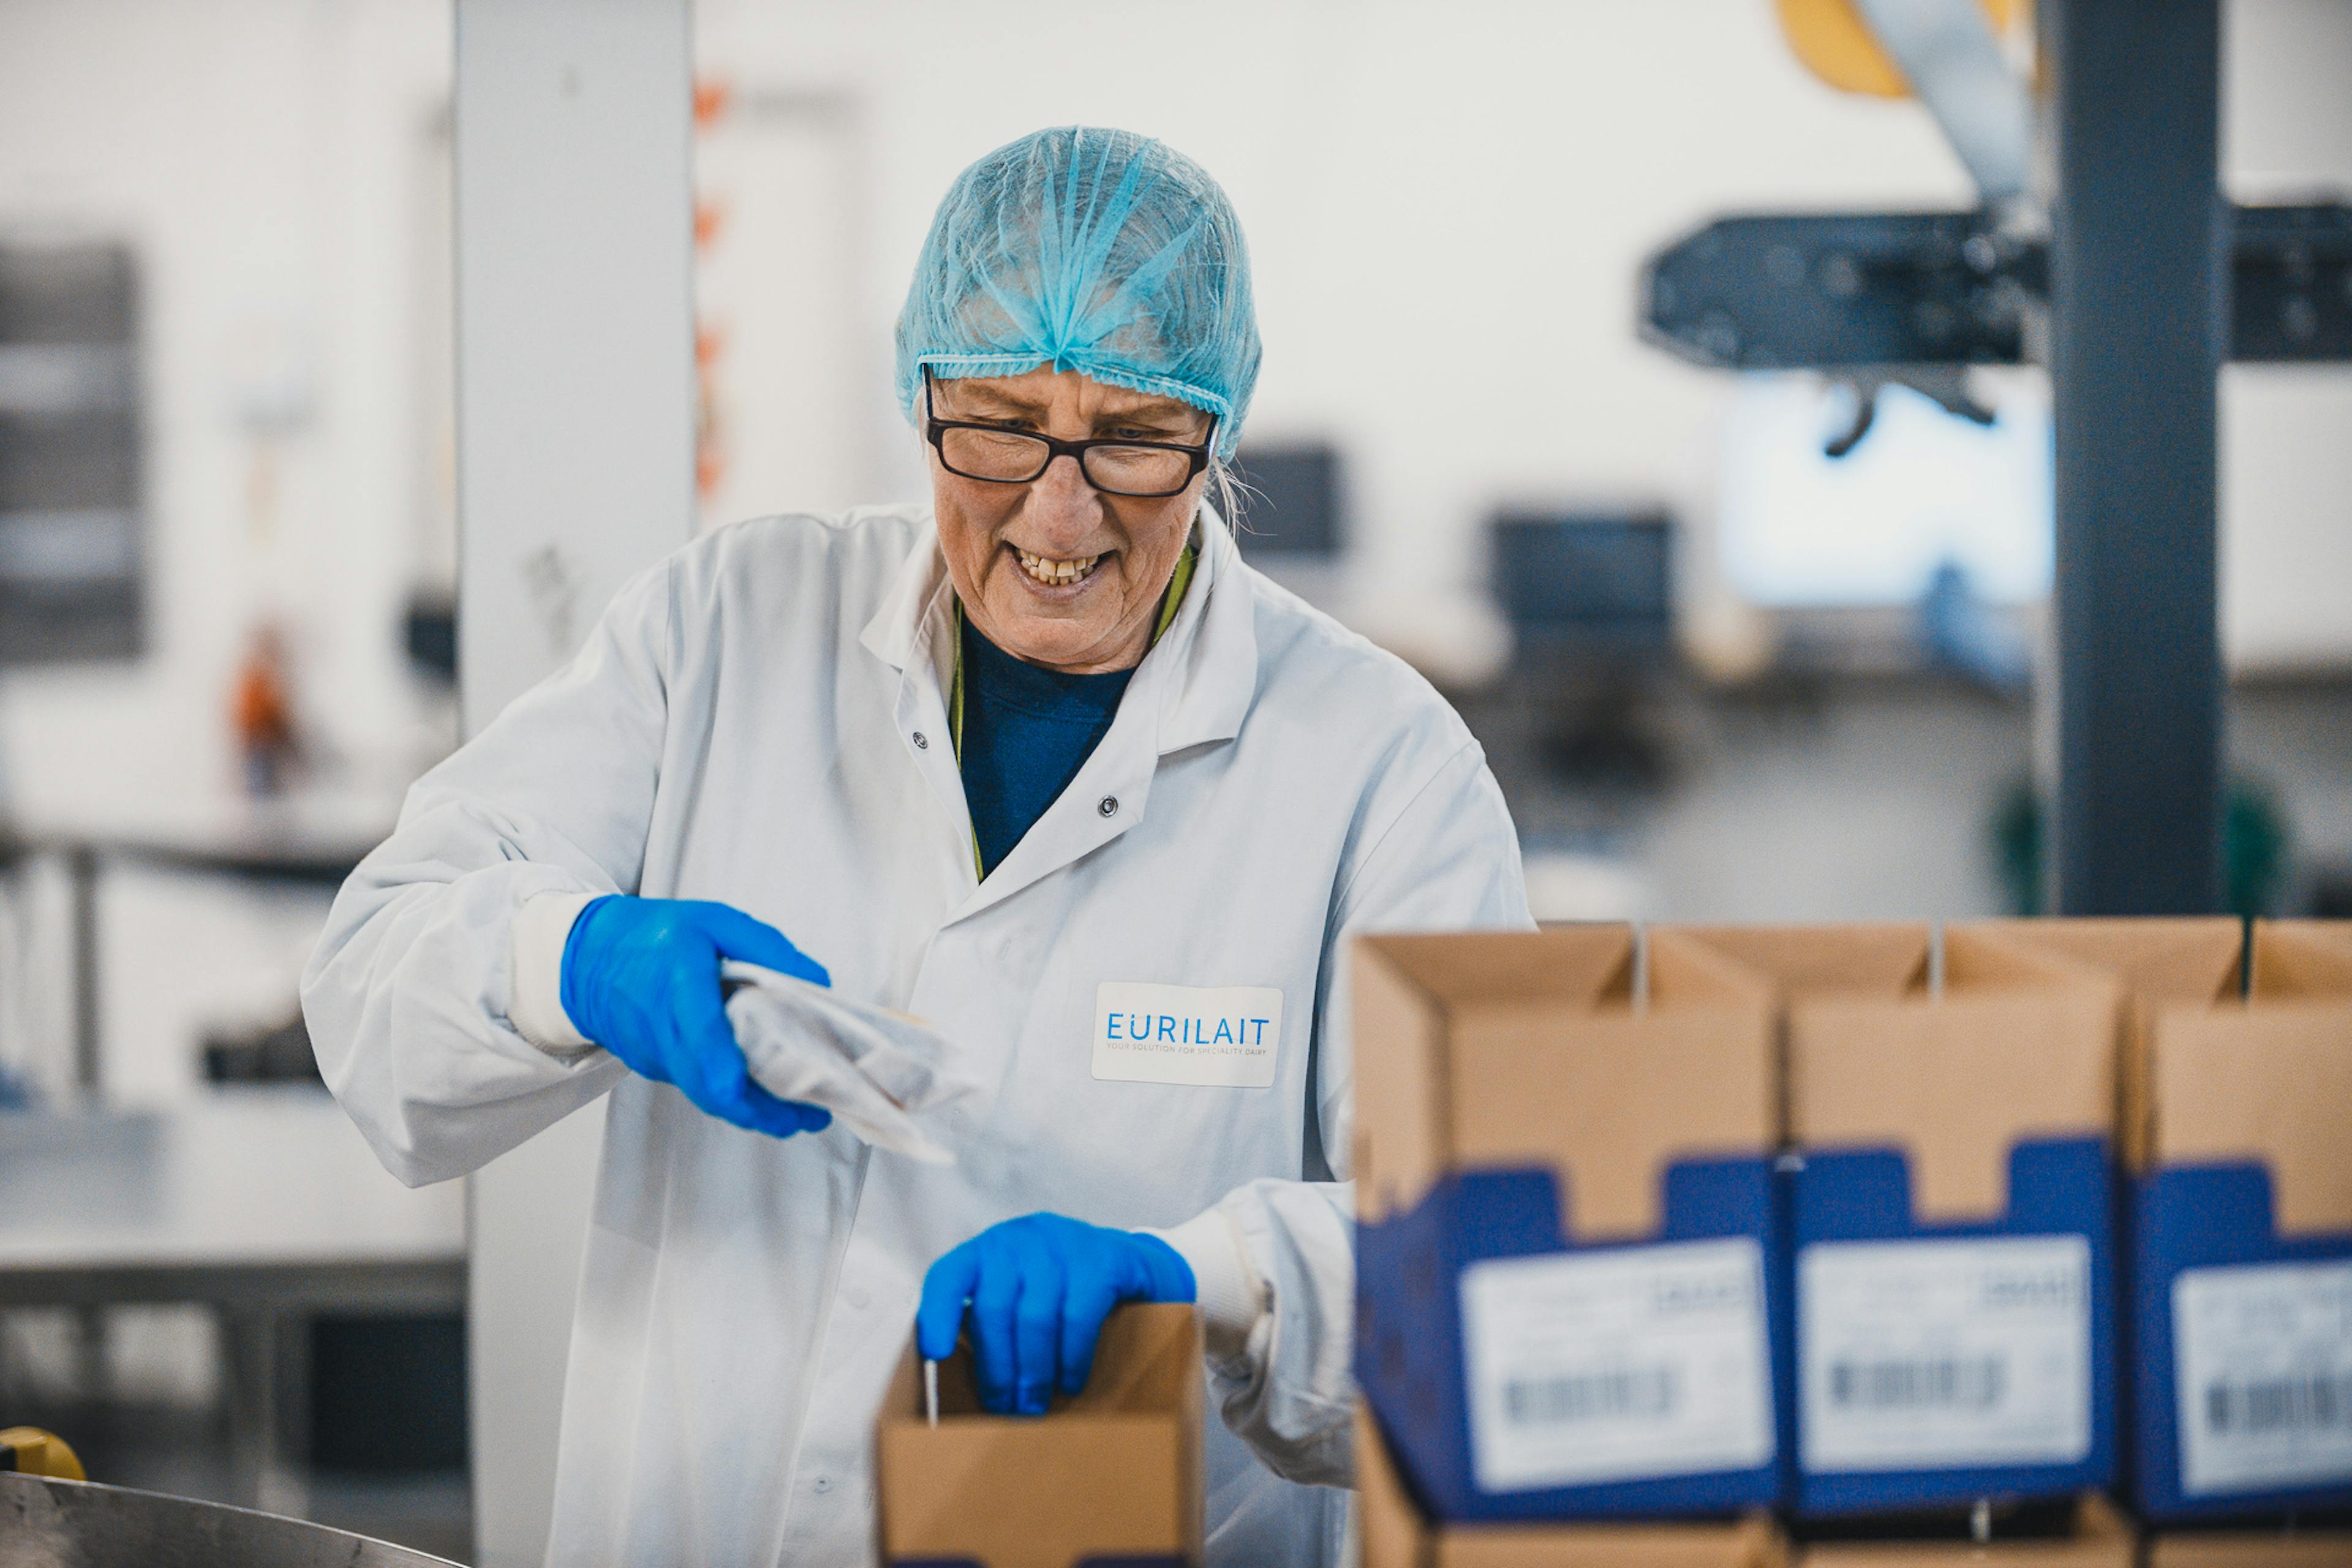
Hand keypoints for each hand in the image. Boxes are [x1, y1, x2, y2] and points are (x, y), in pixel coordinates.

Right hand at [559, 895, 832, 1138]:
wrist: (586, 958)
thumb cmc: (656, 935)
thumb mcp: (716, 921)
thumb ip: (768, 948)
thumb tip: (817, 983)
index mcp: (680, 982)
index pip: (701, 1035)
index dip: (725, 1069)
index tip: (755, 1093)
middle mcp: (663, 1028)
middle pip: (709, 1086)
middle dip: (762, 1111)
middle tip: (811, 1116)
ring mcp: (656, 1054)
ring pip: (706, 1094)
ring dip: (753, 1110)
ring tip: (800, 1113)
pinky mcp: (655, 1067)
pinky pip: (697, 1087)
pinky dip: (732, 1096)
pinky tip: (764, 1091)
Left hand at [917, 1213, 1195, 1414]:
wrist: (1138, 1266)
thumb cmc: (1067, 1295)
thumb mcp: (1024, 1297)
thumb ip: (996, 1326)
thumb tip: (971, 1393)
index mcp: (991, 1250)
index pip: (950, 1275)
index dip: (937, 1313)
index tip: (935, 1355)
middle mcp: (1022, 1237)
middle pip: (995, 1307)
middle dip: (998, 1368)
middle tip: (1006, 1410)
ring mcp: (1064, 1242)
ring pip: (1036, 1315)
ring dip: (1034, 1371)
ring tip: (1034, 1406)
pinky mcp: (1104, 1257)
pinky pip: (1078, 1315)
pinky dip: (1071, 1356)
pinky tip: (1071, 1382)